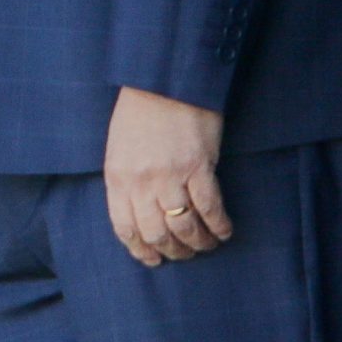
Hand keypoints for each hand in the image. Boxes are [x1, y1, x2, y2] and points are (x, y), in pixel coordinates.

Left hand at [102, 88, 230, 266]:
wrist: (163, 81)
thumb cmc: (139, 113)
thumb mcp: (119, 149)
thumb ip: (126, 181)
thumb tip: (139, 214)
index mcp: (117, 177)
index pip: (125, 227)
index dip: (140, 249)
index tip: (153, 259)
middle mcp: (141, 182)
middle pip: (156, 234)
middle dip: (172, 251)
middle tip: (185, 253)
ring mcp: (170, 176)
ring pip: (185, 227)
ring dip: (198, 243)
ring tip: (206, 244)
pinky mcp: (199, 167)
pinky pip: (210, 209)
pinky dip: (219, 226)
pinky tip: (224, 231)